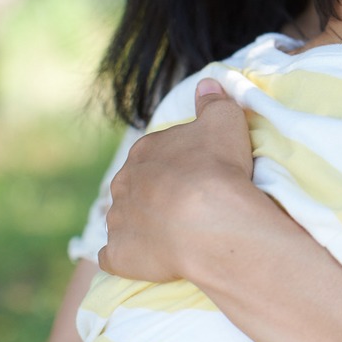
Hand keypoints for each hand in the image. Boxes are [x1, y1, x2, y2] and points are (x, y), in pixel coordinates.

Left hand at [98, 78, 253, 281]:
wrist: (209, 221)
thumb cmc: (217, 167)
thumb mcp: (225, 120)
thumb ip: (214, 101)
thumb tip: (207, 84)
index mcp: (145, 150)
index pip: (156, 152)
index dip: (178, 163)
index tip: (200, 173)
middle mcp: (123, 182)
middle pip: (136, 185)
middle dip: (156, 192)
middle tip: (189, 203)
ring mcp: (118, 220)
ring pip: (124, 219)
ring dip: (143, 223)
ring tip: (175, 232)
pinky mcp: (119, 255)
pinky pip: (116, 256)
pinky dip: (128, 256)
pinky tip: (148, 257)